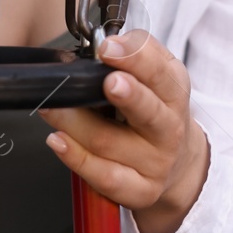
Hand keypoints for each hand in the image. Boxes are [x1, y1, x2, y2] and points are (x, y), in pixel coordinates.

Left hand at [37, 30, 210, 232]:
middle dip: (128, 95)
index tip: (109, 48)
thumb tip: (108, 42)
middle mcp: (168, 129)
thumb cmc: (156, 109)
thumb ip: (135, 53)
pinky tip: (58, 140)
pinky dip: (76, 158)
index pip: (160, 72)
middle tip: (108, 82)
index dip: (136, 57)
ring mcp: (154, 163)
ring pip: (109, 142)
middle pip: (148, 112)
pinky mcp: (139, 190)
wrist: (179, 160)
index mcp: (173, 93)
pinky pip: (104, 176)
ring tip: (53, 107)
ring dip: (76, 122)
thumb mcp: (157, 75)